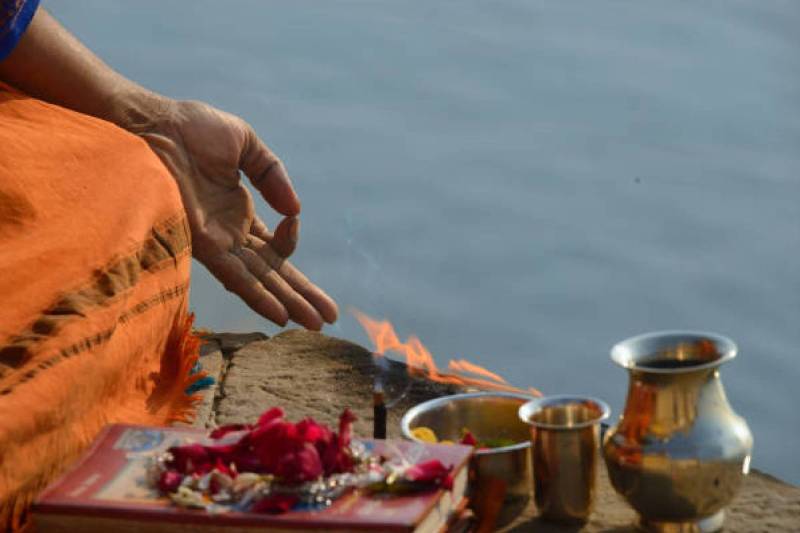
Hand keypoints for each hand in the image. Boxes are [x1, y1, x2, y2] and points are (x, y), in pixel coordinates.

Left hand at [130, 98, 336, 329]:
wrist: (152, 126)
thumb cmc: (191, 129)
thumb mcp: (246, 144)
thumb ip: (273, 174)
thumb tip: (295, 210)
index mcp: (239, 213)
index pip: (273, 246)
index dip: (290, 243)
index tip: (293, 220)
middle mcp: (230, 235)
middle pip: (273, 273)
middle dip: (302, 295)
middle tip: (328, 320)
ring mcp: (217, 243)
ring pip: (260, 282)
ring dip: (288, 303)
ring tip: (315, 325)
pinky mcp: (202, 244)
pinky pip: (236, 277)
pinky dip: (259, 296)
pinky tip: (280, 314)